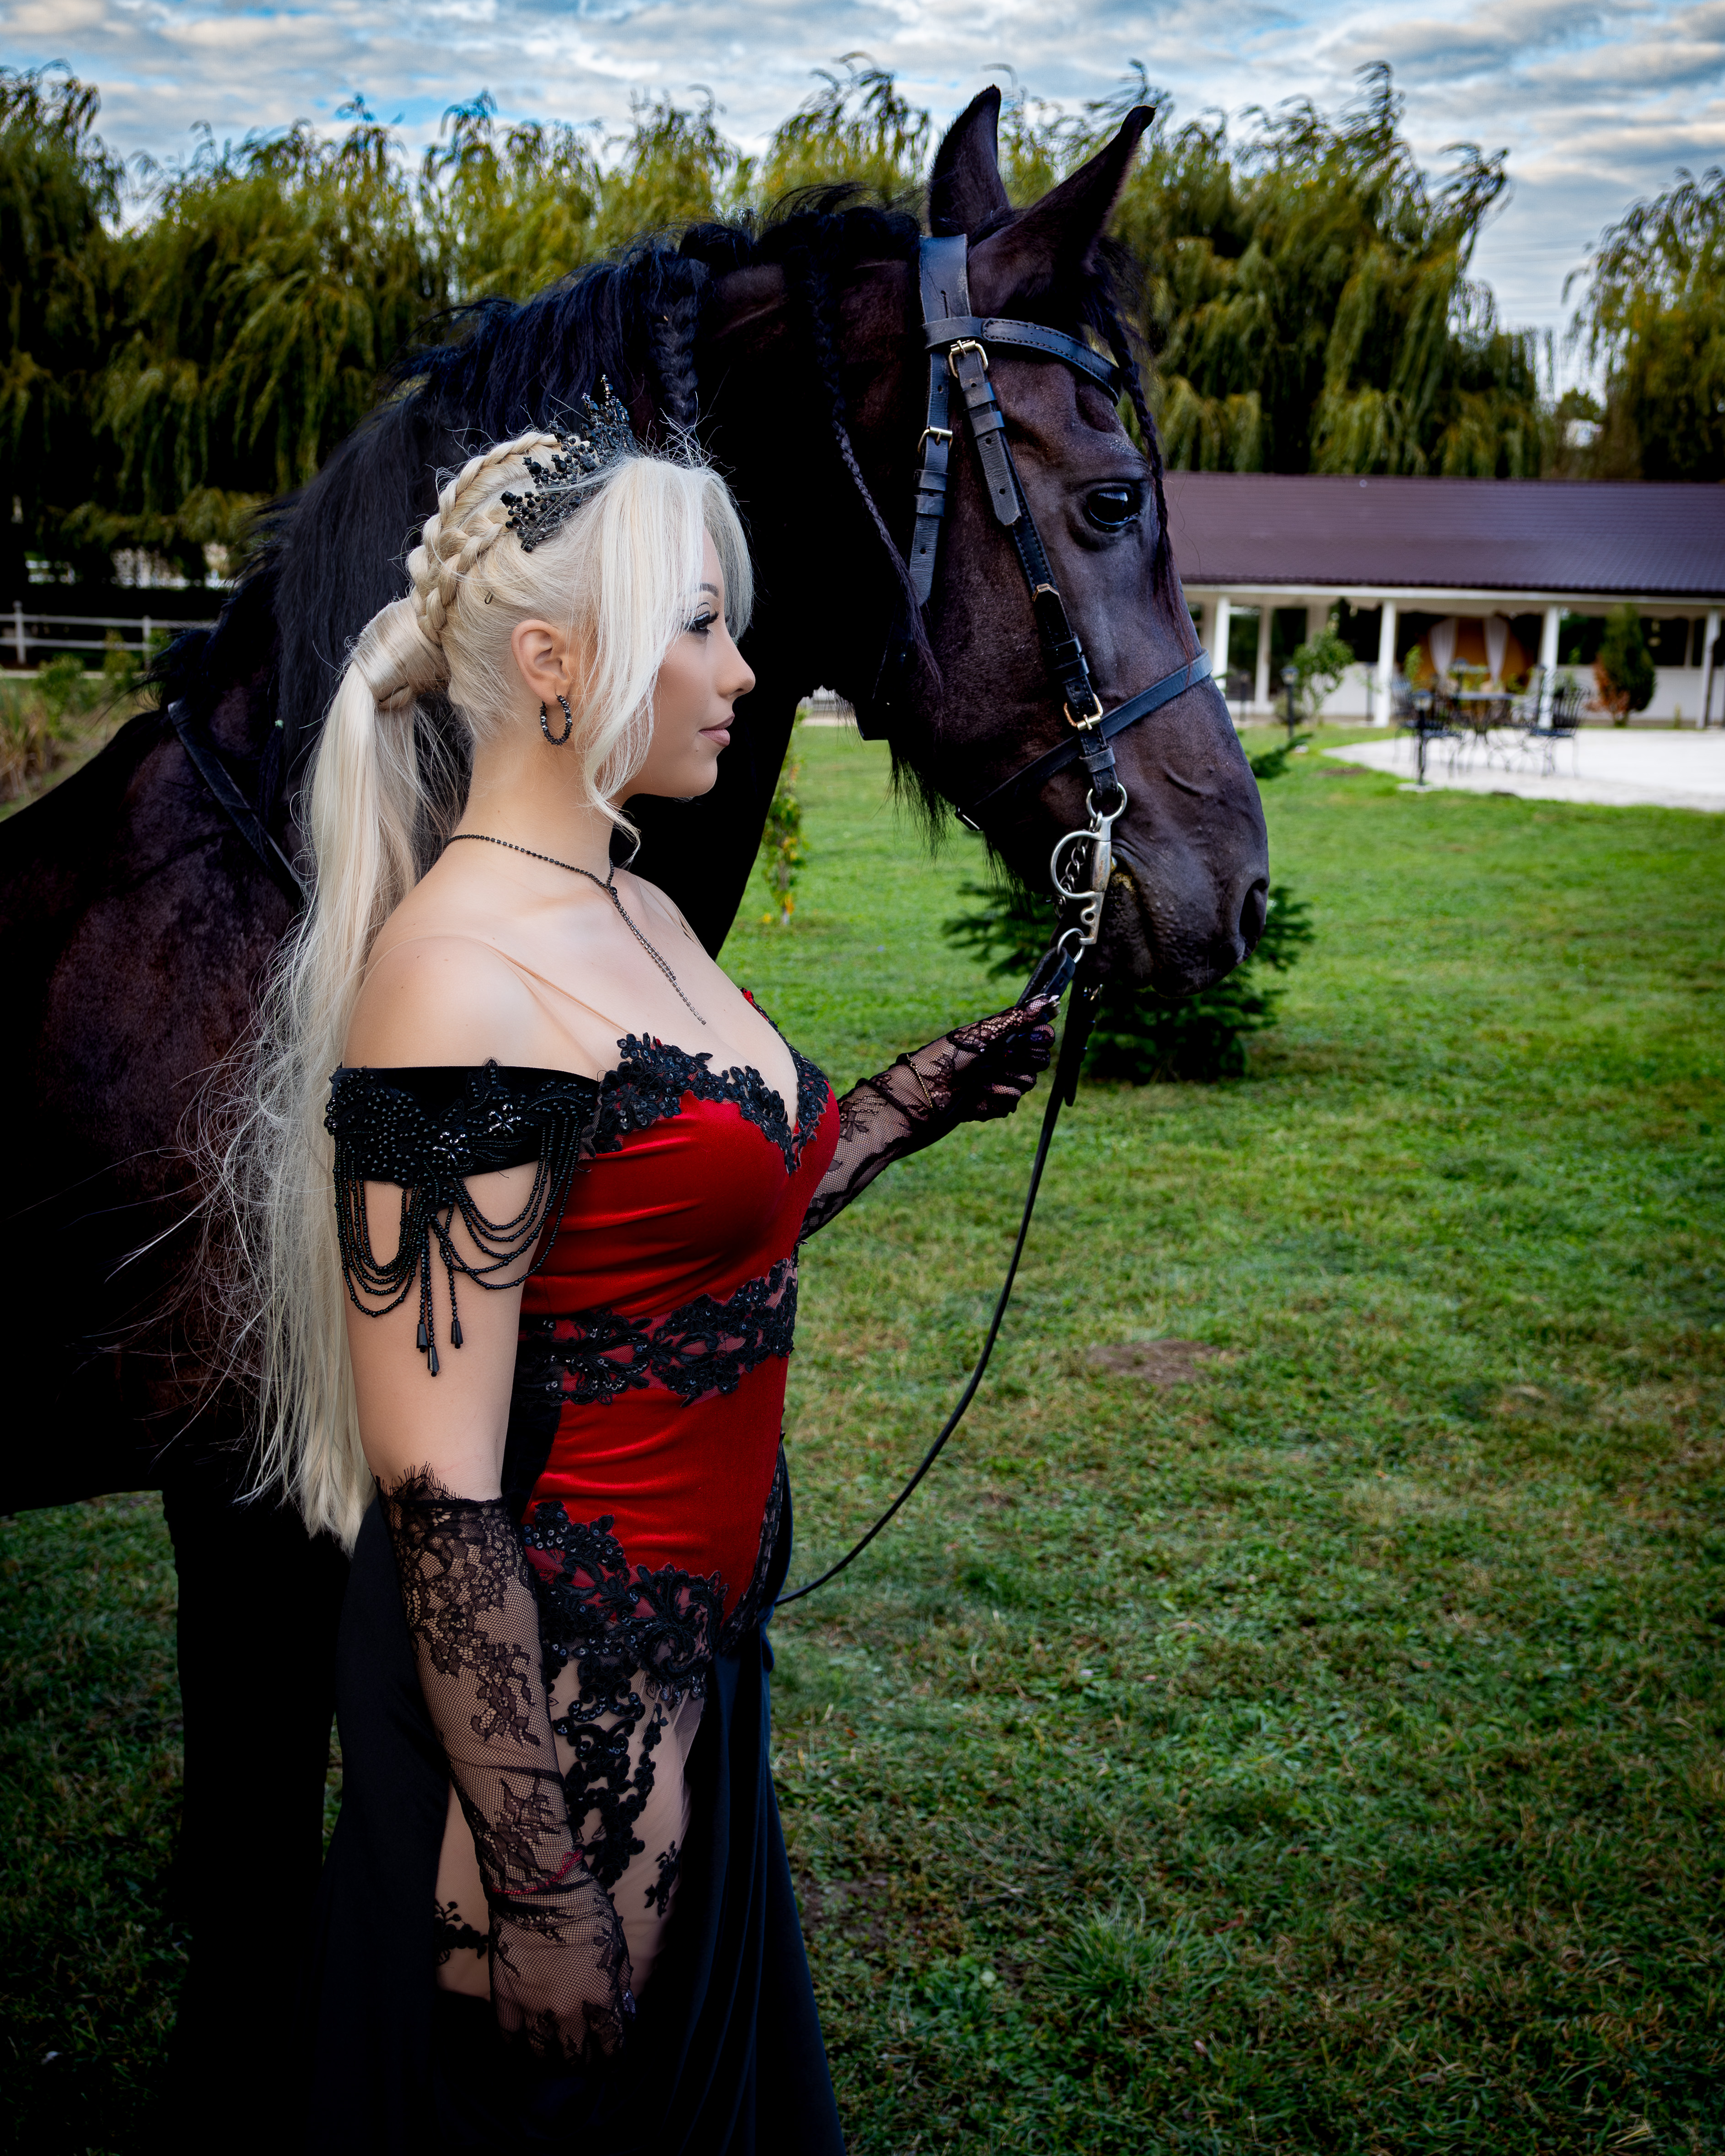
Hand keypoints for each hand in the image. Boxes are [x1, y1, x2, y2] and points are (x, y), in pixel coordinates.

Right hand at [490, 1860, 635, 2061]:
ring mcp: (532, 2007)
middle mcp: (566, 2011)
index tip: (614, 2058)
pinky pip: (508, 2037)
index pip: (612, 2046)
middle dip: (584, 2063)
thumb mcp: (617, 1945)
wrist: (539, 1888)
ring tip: (556, 2058)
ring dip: (551, 2061)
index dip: (615, 2057)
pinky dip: (516, 2047)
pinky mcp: (505, 1998)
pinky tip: (523, 2046)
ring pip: (541, 2055)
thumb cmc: (586, 1910)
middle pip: (576, 2058)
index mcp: (599, 1998)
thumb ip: (621, 1984)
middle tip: (586, 2060)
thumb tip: (623, 2012)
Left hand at [897, 996, 1056, 1126]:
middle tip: (1000, 1056)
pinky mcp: (997, 1104)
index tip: (1032, 1037)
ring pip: (1029, 1082)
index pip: (1042, 1036)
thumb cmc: (947, 1056)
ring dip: (1004, 1077)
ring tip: (980, 1076)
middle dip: (1022, 1058)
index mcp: (1005, 1038)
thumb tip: (1046, 1000)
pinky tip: (976, 1093)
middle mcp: (1008, 1060)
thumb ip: (1015, 1019)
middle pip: (1041, 1060)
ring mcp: (1004, 1082)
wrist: (925, 1091)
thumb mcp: (982, 1033)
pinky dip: (994, 1095)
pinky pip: (1012, 1101)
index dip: (1041, 1037)